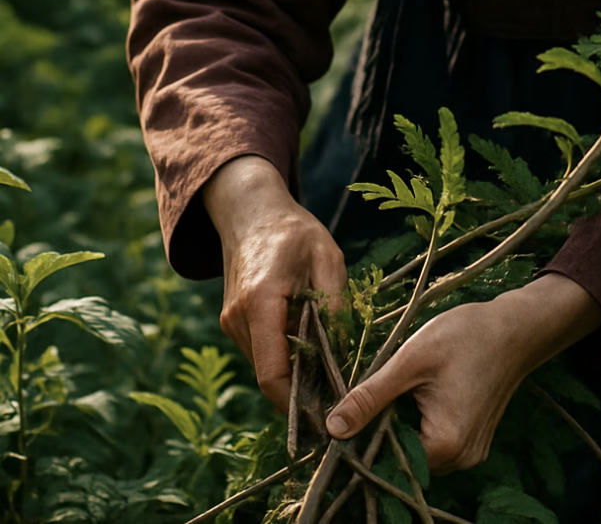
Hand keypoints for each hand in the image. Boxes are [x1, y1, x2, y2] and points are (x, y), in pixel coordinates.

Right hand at [202, 155, 346, 411]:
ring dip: (294, 370)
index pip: (272, 373)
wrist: (253, 213)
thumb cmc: (294, 232)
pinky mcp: (233, 322)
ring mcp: (231, 322)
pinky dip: (284, 354)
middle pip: (270, 375)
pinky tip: (308, 340)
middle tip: (339, 391)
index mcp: (261, 302)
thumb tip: (343, 354)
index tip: (328, 412)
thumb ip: (335, 305)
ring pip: (265, 366)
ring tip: (328, 362)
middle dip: (303, 388)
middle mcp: (238, 318)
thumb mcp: (328, 258)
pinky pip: (261, 351)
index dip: (297, 403)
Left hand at [325, 273, 600, 472]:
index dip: (363, 434)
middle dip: (384, 425)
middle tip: (386, 385)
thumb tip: (332, 429)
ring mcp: (469, 454)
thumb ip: (371, 398)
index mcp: (444, 445)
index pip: (384, 458)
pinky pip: (434, 441)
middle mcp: (459, 460)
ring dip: (402, 422)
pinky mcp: (473, 442)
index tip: (353, 407)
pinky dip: (421, 421)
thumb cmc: (466, 336)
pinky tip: (424, 391)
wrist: (515, 328)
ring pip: (416, 448)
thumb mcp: (411, 361)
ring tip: (408, 384)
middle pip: (401, 455)